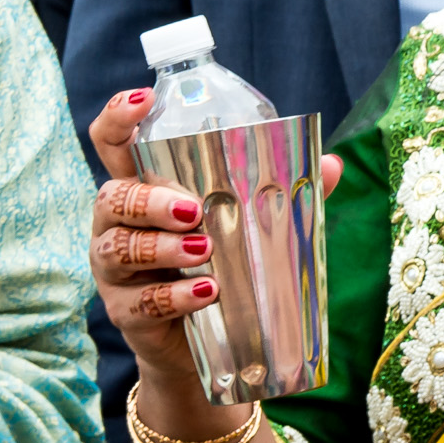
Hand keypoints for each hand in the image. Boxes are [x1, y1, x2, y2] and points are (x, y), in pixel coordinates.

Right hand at [87, 90, 341, 386]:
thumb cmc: (225, 265)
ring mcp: (115, 271)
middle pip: (112, 198)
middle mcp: (118, 225)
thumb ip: (282, 193)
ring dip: (163, 247)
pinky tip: (206, 292)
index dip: (119, 119)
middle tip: (193, 207)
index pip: (114, 146)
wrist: (213, 343)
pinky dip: (175, 296)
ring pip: (119, 249)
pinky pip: (139, 303)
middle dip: (150, 200)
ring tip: (205, 248)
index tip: (144, 100)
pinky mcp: (126, 314)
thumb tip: (331, 163)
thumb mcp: (251, 226)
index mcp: (145, 190)